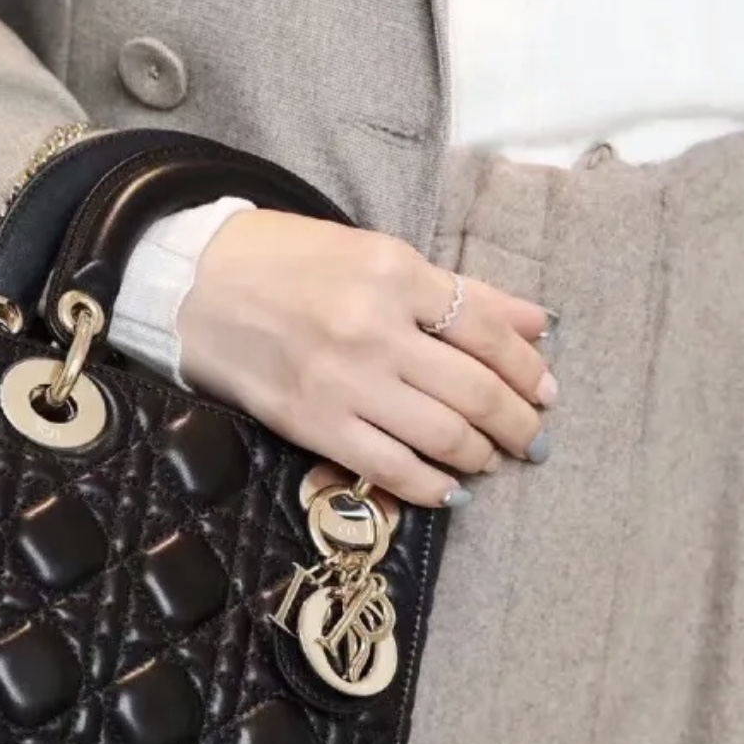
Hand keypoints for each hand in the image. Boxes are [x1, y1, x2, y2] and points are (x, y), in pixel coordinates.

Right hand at [177, 209, 555, 506]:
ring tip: (490, 459)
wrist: (197, 286)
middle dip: (517, 424)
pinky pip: (390, 468)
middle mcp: (375, 329)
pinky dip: (430, 486)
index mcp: (396, 273)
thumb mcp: (377, 254)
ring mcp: (344, 382)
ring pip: (442, 435)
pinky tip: (447, 489)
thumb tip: (536, 324)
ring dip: (480, 455)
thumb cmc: (289, 262)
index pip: (487, 330)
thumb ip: (459, 292)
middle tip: (532, 439)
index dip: (527, 369)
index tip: (546, 392)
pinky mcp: (314, 424)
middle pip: (474, 390)